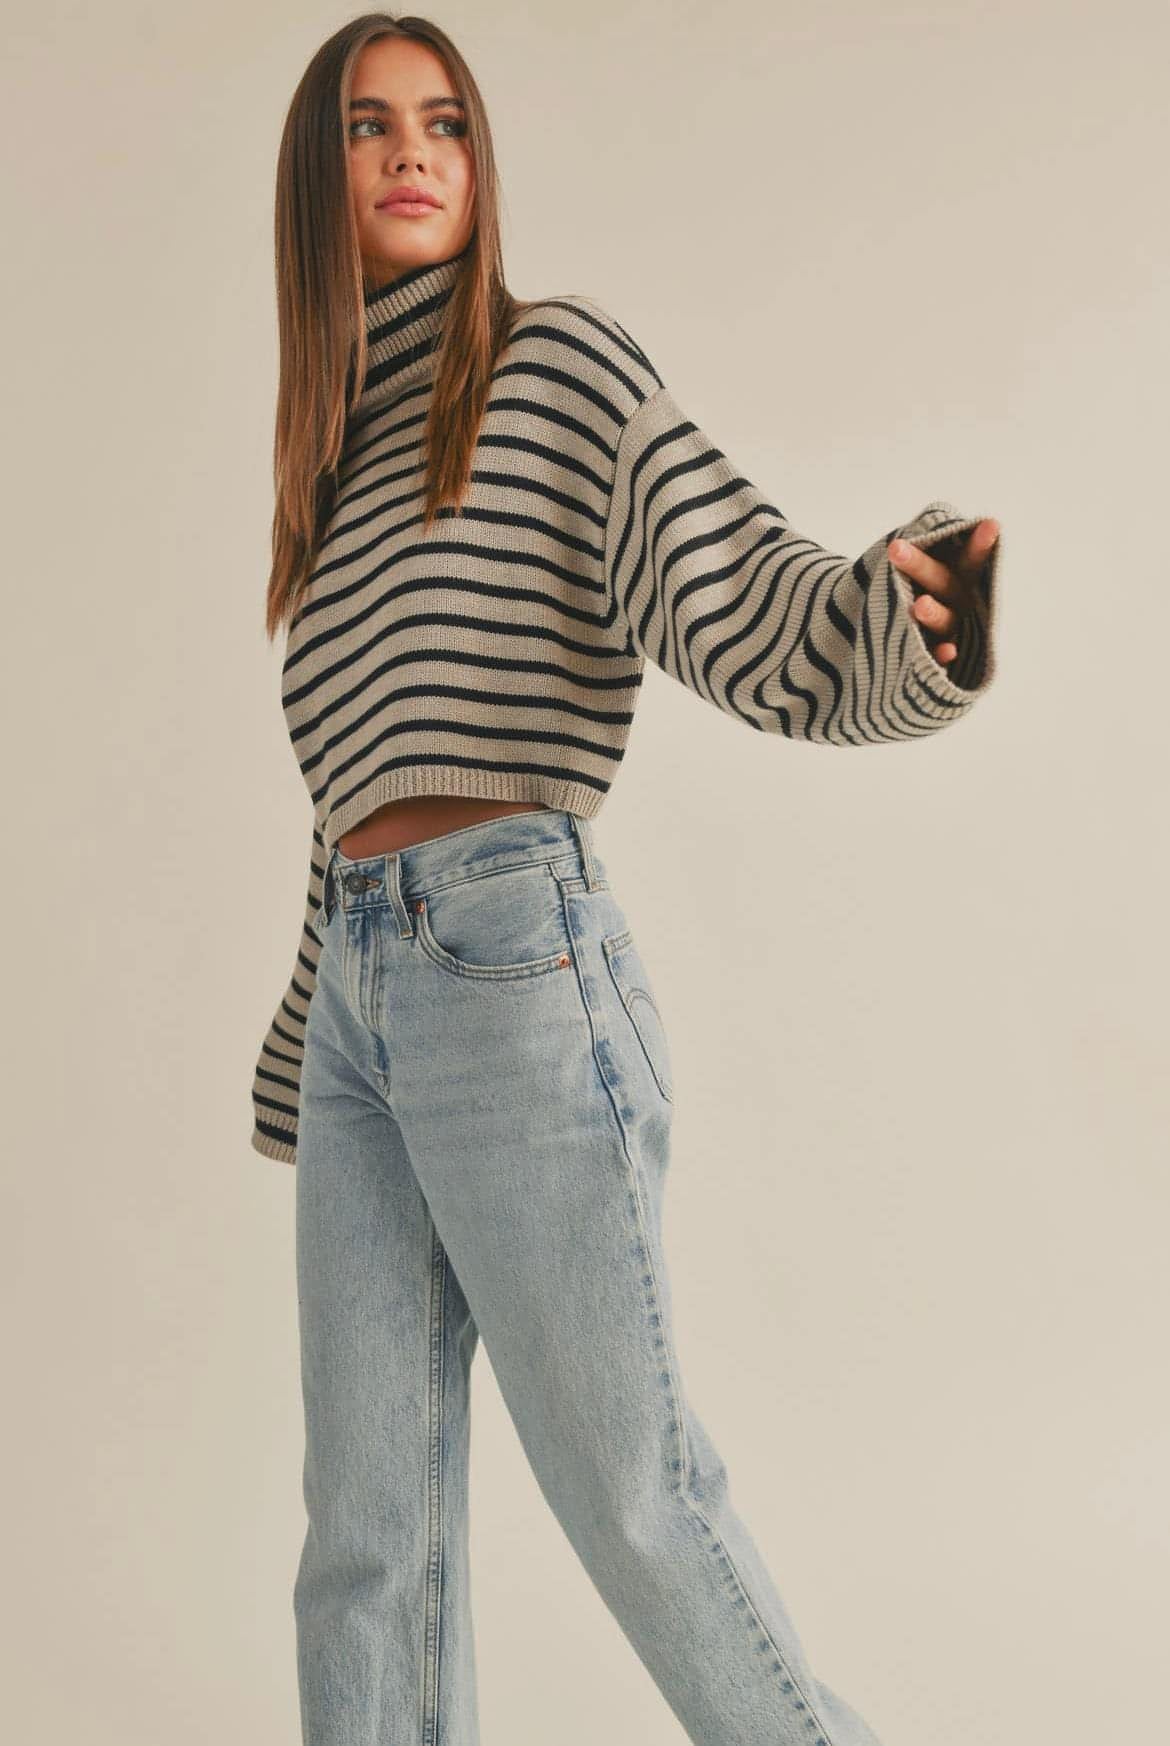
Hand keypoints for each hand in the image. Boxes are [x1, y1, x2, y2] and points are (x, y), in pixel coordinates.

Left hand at [889, 518, 998, 669]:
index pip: (969, 559)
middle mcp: (958, 603)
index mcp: (956, 576)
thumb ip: (920, 551)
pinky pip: (938, 657)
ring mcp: (948, 630)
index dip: (980, 545)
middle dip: (920, 566)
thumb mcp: (911, 567)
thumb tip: (911, 532)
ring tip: (920, 606)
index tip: (992, 524)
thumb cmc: (906, 586)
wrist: (888, 630)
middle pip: (944, 584)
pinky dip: (942, 656)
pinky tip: (947, 653)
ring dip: (935, 614)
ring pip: (944, 621)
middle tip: (895, 548)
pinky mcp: (934, 655)